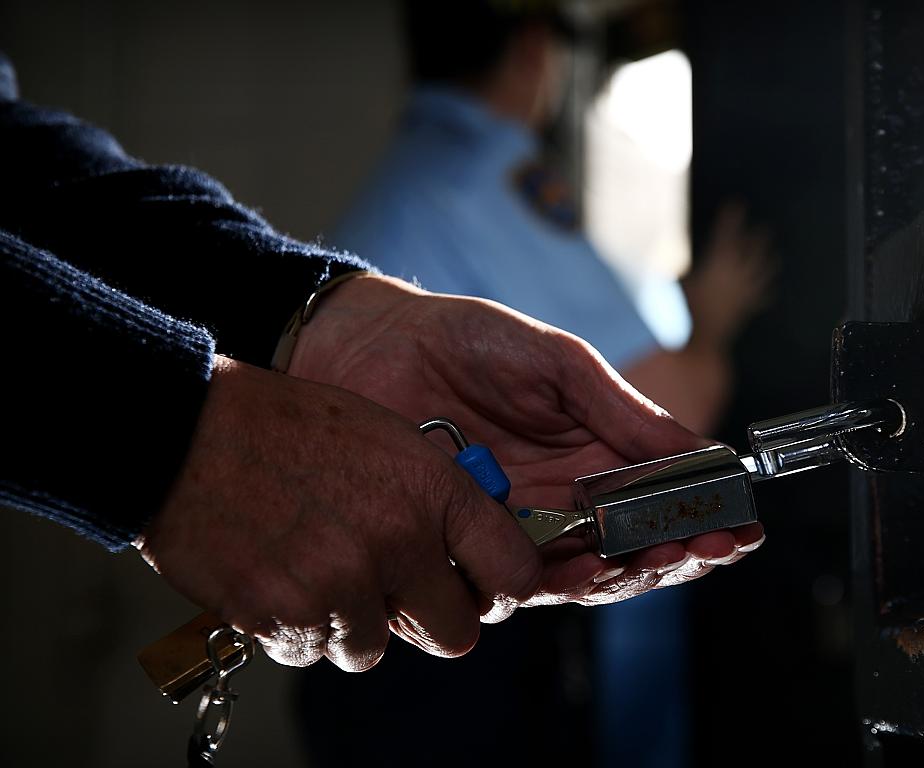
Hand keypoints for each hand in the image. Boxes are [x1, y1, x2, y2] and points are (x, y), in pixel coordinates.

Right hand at [135, 356, 541, 669]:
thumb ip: (434, 498)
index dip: (499, 587)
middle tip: (393, 592)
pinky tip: (278, 575)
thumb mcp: (387, 437)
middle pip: (455, 634)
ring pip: (373, 647)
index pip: (514, 571)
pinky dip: (298, 627)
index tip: (477, 587)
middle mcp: (398, 542)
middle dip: (426, 618)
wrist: (184, 434)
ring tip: (314, 566)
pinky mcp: (286, 619)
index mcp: (433, 491)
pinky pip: (313, 651)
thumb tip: (462, 552)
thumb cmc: (286, 428)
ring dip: (349, 621)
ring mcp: (341, 585)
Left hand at [288, 275, 764, 612]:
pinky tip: (586, 571)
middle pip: (633, 547)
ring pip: (586, 574)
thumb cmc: (469, 341)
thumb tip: (703, 452)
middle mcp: (564, 498)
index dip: (703, 517)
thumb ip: (625, 413)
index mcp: (594, 452)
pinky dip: (559, 583)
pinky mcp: (470, 544)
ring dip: (629, 572)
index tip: (740, 527)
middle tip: (711, 547)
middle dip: (677, 551)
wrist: (376, 346)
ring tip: (661, 556)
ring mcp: (519, 525)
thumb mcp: (561, 365)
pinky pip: (519, 581)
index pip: (660, 499)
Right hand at [684, 202, 775, 346]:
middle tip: (762, 227)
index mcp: (718, 263)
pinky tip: (767, 288)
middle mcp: (737, 275)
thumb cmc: (683, 310)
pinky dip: (764, 290)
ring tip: (772, 254)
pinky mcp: (746, 308)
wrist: (700, 342)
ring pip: (762, 271)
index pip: (727, 234)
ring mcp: (745, 292)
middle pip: (751, 249)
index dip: (731, 218)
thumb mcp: (676, 284)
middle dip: (756, 237)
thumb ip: (675, 271)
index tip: (735, 204)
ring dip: (767, 260)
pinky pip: (760, 297)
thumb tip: (667, 262)